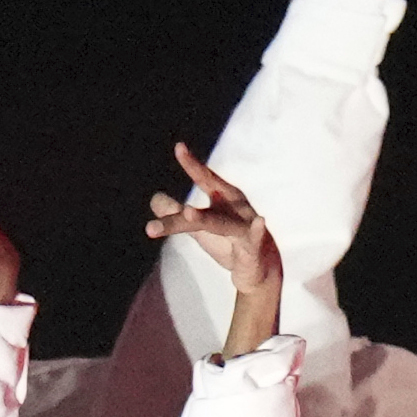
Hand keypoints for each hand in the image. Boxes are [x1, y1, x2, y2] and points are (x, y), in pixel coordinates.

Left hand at [146, 142, 284, 359]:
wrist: (259, 269)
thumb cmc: (229, 243)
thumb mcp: (200, 229)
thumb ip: (177, 214)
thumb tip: (154, 199)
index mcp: (224, 199)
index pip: (205, 179)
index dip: (193, 164)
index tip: (179, 147)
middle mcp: (236, 208)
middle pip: (205, 209)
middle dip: (182, 211)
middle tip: (167, 202)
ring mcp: (246, 227)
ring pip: (222, 225)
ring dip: (205, 219)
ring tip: (188, 212)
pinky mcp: (254, 249)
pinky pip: (256, 239)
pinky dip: (258, 231)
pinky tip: (261, 221)